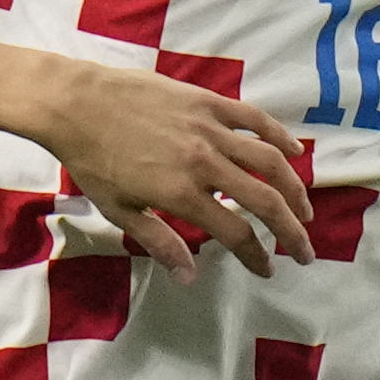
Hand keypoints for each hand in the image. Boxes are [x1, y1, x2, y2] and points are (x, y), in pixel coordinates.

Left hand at [35, 61, 316, 280]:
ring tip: (304, 209)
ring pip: (269, 160)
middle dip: (291, 230)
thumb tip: (190, 277)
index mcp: (181, 194)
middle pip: (264, 200)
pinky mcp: (207, 102)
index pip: (236, 232)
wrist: (75, 104)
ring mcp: (209, 128)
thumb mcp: (120, 211)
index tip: (267, 269)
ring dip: (294, 188)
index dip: (257, 256)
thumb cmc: (92, 161)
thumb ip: (160, 243)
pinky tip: (294, 152)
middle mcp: (204, 162)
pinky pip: (254, 119)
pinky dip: (279, 136)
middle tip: (304, 250)